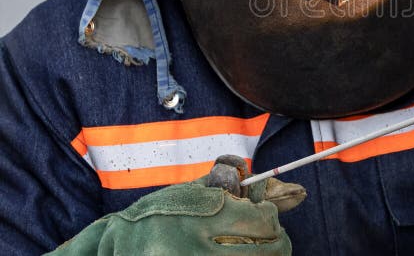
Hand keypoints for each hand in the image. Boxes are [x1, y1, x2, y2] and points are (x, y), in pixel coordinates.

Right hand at [49, 156, 305, 254]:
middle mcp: (199, 247)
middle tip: (279, 239)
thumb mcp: (185, 192)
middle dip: (278, 243)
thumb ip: (219, 184)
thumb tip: (253, 179)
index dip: (270, 216)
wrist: (118, 245)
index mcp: (201, 217)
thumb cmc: (156, 214)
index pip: (257, 220)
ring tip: (267, 249)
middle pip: (262, 251)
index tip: (270, 215)